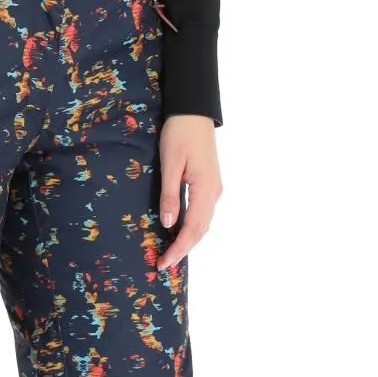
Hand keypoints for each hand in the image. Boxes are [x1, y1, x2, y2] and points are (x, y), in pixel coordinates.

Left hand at [154, 113, 219, 269]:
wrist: (194, 111)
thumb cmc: (179, 134)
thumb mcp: (170, 164)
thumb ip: (170, 195)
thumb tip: (168, 224)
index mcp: (205, 189)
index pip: (193, 229)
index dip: (178, 248)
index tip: (164, 262)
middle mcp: (214, 193)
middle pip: (200, 230)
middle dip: (182, 249)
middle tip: (164, 265)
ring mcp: (214, 189)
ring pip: (203, 223)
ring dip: (188, 240)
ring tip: (170, 254)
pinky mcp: (209, 184)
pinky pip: (202, 213)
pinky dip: (192, 228)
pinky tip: (180, 232)